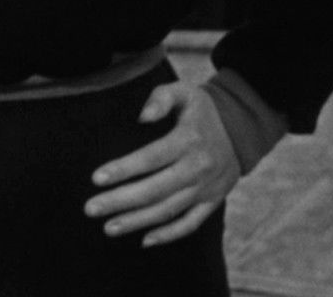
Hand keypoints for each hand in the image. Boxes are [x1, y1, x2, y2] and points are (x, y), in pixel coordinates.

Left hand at [83, 82, 238, 246]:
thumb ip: (161, 98)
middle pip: (155, 190)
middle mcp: (198, 168)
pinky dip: (169, 235)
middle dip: (120, 201)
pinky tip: (144, 240)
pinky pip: (190, 224)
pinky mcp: (212, 202)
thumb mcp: (185, 92)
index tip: (96, 178)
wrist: (241, 131)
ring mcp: (206, 189)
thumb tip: (142, 116)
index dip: (124, 169)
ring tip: (108, 228)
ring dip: (137, 221)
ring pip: (169, 211)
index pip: (151, 158)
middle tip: (90, 209)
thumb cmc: (201, 110)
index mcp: (188, 141)